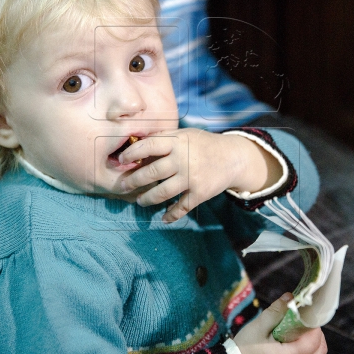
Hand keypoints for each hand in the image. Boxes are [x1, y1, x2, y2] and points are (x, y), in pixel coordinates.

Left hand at [118, 129, 279, 221]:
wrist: (232, 157)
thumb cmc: (202, 144)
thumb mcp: (183, 135)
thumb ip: (162, 140)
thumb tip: (134, 148)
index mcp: (177, 142)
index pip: (148, 146)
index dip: (131, 153)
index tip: (121, 160)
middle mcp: (183, 160)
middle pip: (151, 173)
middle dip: (133, 180)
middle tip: (123, 185)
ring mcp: (191, 178)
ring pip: (162, 193)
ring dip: (147, 199)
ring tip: (140, 201)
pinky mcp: (200, 193)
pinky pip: (181, 208)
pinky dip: (171, 215)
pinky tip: (163, 218)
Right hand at [234, 293, 326, 353]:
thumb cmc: (245, 347)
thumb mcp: (259, 326)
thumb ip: (276, 312)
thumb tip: (291, 297)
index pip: (314, 340)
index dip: (314, 325)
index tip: (307, 314)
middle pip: (320, 350)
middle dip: (316, 333)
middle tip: (304, 321)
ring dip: (315, 344)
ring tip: (302, 332)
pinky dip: (311, 353)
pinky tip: (299, 344)